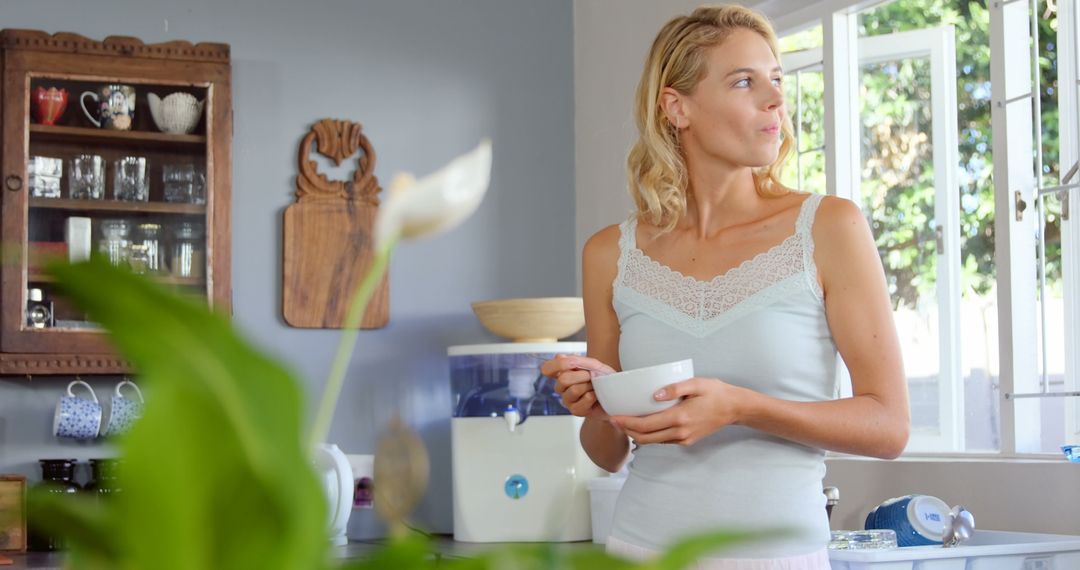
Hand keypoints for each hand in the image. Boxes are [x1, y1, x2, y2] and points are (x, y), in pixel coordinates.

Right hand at [540, 354, 615, 419]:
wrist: (615, 395)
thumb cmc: (602, 379)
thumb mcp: (592, 365)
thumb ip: (576, 360)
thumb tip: (559, 357)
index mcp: (561, 374)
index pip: (547, 369)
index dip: (558, 365)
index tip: (573, 363)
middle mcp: (561, 388)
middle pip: (563, 379)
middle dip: (582, 375)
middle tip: (591, 376)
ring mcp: (567, 400)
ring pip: (574, 389)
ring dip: (589, 385)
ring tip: (595, 387)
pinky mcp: (576, 411)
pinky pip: (586, 398)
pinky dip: (595, 394)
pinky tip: (596, 396)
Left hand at [611, 378, 742, 445]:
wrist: (735, 408)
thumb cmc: (716, 393)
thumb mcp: (696, 383)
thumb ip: (674, 388)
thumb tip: (653, 395)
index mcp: (680, 417)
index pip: (646, 425)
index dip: (627, 423)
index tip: (614, 417)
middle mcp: (680, 432)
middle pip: (645, 438)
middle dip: (627, 431)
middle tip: (614, 421)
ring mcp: (684, 438)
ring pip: (653, 442)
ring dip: (637, 435)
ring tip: (624, 423)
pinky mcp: (687, 441)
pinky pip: (663, 441)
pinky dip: (650, 436)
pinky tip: (644, 426)